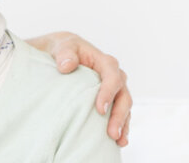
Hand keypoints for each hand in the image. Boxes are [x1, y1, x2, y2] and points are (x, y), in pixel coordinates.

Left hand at [26, 31, 130, 146]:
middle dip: (119, 116)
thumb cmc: (65, 49)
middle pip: (123, 97)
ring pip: (124, 108)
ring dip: (122, 125)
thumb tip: (66, 66)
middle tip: (111, 133)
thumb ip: (65, 54)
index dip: (108, 93)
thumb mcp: (63, 46)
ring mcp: (114, 90)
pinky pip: (119, 114)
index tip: (99, 109)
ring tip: (118, 141)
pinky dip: (120, 127)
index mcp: (106, 63)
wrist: (64, 53)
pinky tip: (117, 142)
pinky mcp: (110, 100)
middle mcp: (115, 77)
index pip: (112, 78)